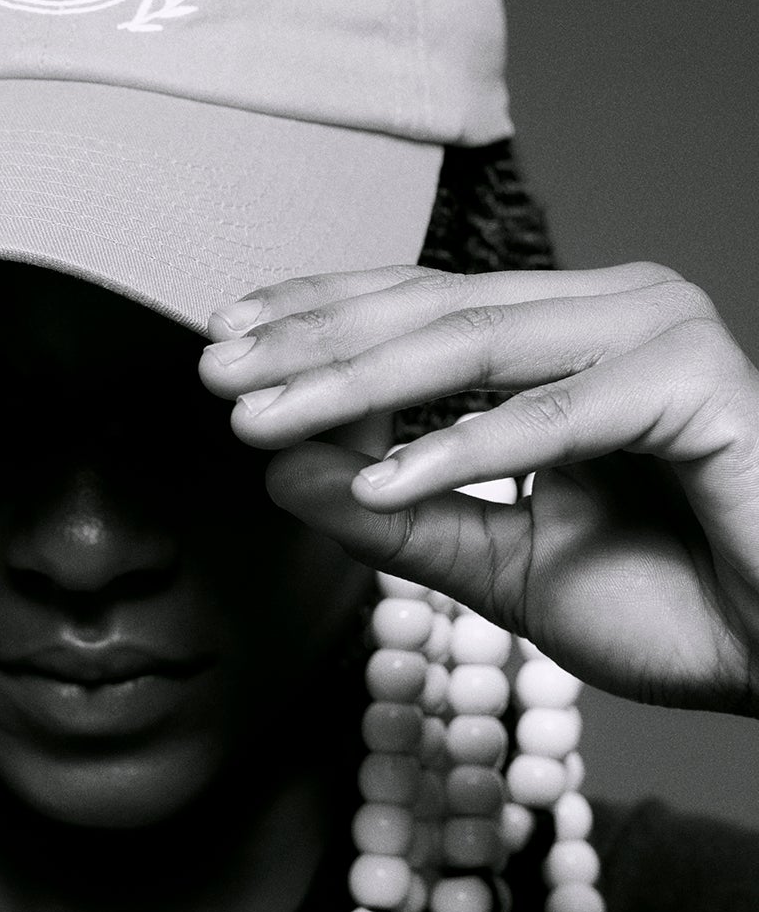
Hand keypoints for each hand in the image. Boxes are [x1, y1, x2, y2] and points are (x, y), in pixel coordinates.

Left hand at [199, 262, 758, 715]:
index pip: (420, 306)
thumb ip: (402, 521)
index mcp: (568, 338)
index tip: (223, 343)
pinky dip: (458, 451)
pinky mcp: (696, 384)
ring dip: (356, 386)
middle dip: (312, 345)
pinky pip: (552, 416)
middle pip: (432, 311)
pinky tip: (372, 487)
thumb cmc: (673, 605)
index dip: (318, 318)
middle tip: (216, 374)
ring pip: (477, 345)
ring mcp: (658, 335)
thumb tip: (283, 470)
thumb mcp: (503, 565)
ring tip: (261, 420)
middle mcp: (611, 313)